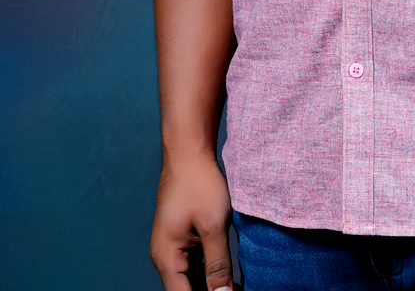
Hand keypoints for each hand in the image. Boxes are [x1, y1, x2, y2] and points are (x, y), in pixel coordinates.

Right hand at [151, 152, 237, 290]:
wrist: (189, 151)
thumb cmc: (198, 182)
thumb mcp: (213, 225)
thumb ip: (218, 264)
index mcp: (167, 258)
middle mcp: (166, 257)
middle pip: (186, 290)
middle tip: (236, 289)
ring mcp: (174, 248)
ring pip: (192, 279)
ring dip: (211, 284)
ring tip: (235, 286)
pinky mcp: (183, 238)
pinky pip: (195, 264)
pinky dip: (210, 270)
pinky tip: (229, 274)